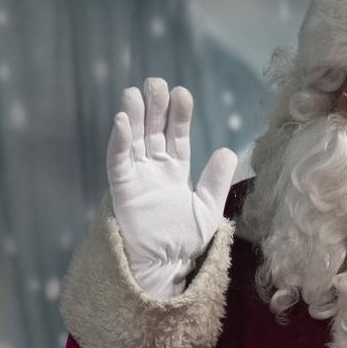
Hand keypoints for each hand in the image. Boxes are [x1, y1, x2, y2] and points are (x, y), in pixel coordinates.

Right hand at [107, 78, 237, 299]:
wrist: (168, 265)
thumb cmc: (186, 241)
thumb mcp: (208, 208)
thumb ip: (215, 181)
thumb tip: (227, 150)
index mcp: (175, 171)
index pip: (176, 136)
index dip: (179, 115)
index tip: (182, 93)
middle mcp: (154, 170)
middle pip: (153, 132)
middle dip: (154, 107)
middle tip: (156, 82)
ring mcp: (137, 178)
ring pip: (134, 141)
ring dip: (134, 116)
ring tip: (136, 92)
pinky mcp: (123, 190)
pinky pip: (119, 162)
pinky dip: (119, 142)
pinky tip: (123, 122)